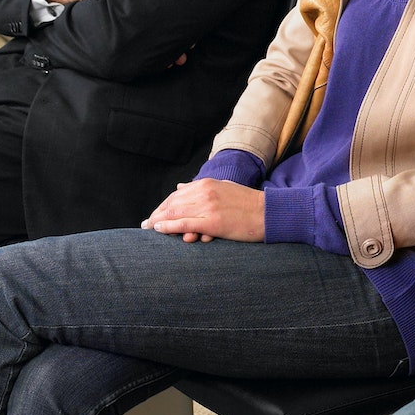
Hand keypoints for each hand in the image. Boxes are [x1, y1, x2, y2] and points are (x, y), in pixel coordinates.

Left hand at [142, 179, 264, 242]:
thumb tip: (179, 187)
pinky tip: (159, 230)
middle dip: (157, 214)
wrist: (269, 213)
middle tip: (146, 224)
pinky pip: (184, 224)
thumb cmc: (249, 203)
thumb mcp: (224, 188)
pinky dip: (168, 227)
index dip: (163, 206)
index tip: (155, 214)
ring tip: (148, 229)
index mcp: (207, 184)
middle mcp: (204, 193)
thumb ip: (202, 188)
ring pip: (174, 214)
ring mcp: (207, 207)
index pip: (177, 195)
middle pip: (172, 204)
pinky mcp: (212, 222)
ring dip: (158, 221)